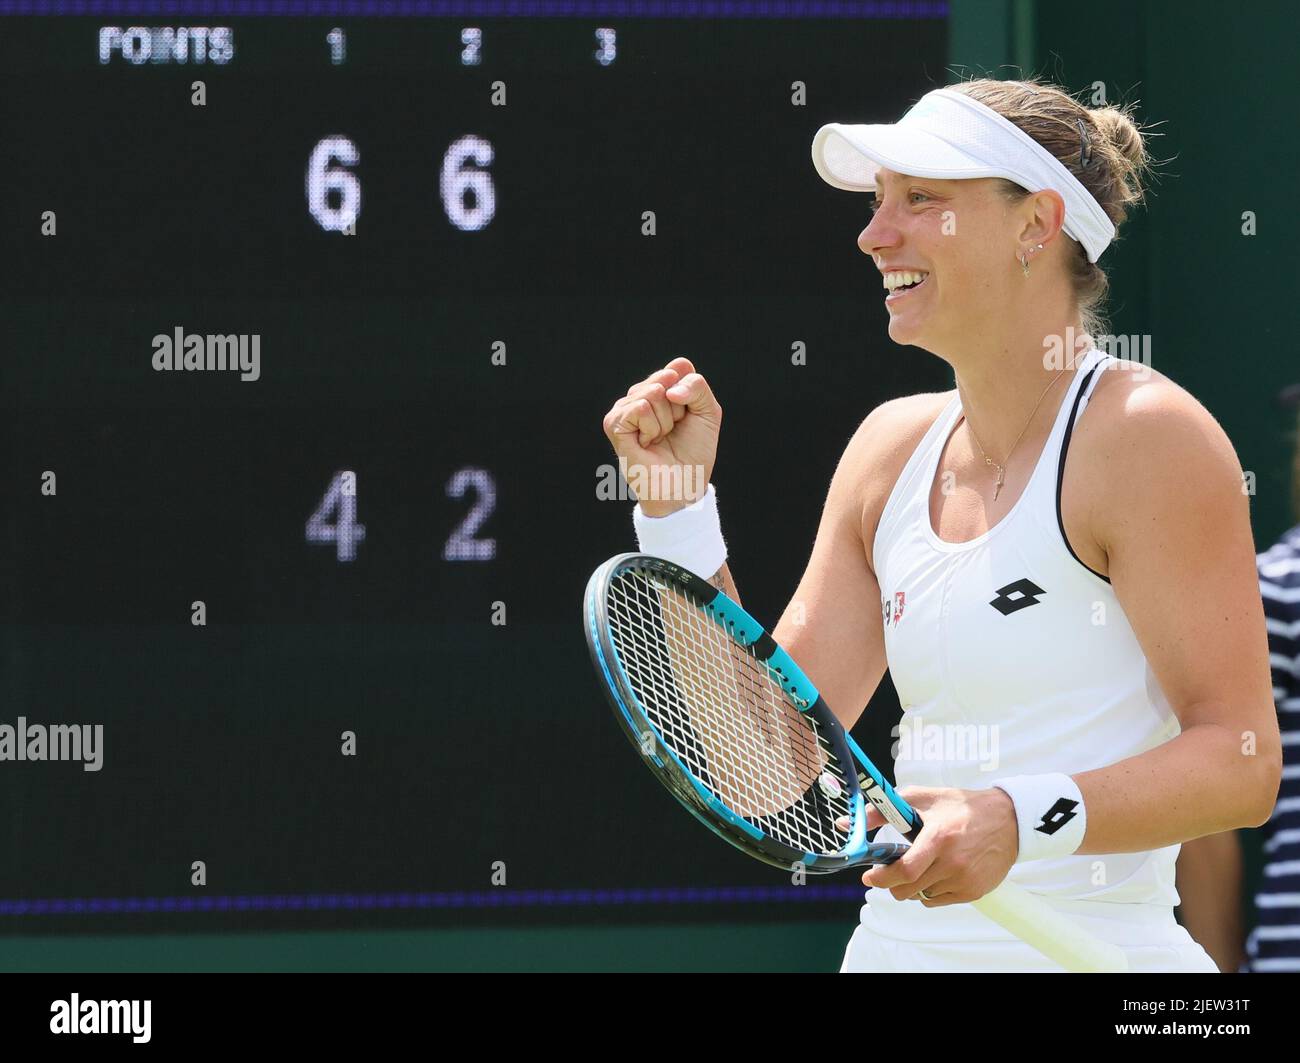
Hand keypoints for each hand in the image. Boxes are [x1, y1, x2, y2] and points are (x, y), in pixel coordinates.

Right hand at [601, 357, 721, 517]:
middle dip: (679, 408)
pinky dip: (652, 428)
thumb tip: (666, 389)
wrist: (683, 485)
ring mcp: (624, 408)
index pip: (679, 367)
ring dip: (665, 421)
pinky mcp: (614, 423)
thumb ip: (696, 385)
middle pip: (666, 378)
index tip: (687, 418)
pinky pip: (640, 407)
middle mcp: (639, 394)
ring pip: (653, 392)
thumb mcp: (708, 411)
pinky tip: (647, 443)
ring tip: (660, 439)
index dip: (691, 394)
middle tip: (673, 431)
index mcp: (660, 388)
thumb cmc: (694, 451)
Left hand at [860, 786, 1018, 906]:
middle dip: (892, 885)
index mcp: (938, 838)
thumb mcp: (920, 798)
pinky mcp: (974, 891)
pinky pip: (939, 900)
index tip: (868, 877)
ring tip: (923, 863)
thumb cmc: (959, 806)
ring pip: (922, 896)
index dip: (881, 878)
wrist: (1007, 820)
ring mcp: (964, 880)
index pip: (905, 870)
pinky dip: (931, 890)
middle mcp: (952, 863)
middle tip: (889, 873)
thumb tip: (848, 823)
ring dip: (914, 885)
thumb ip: (883, 810)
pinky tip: (937, 871)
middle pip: (909, 890)